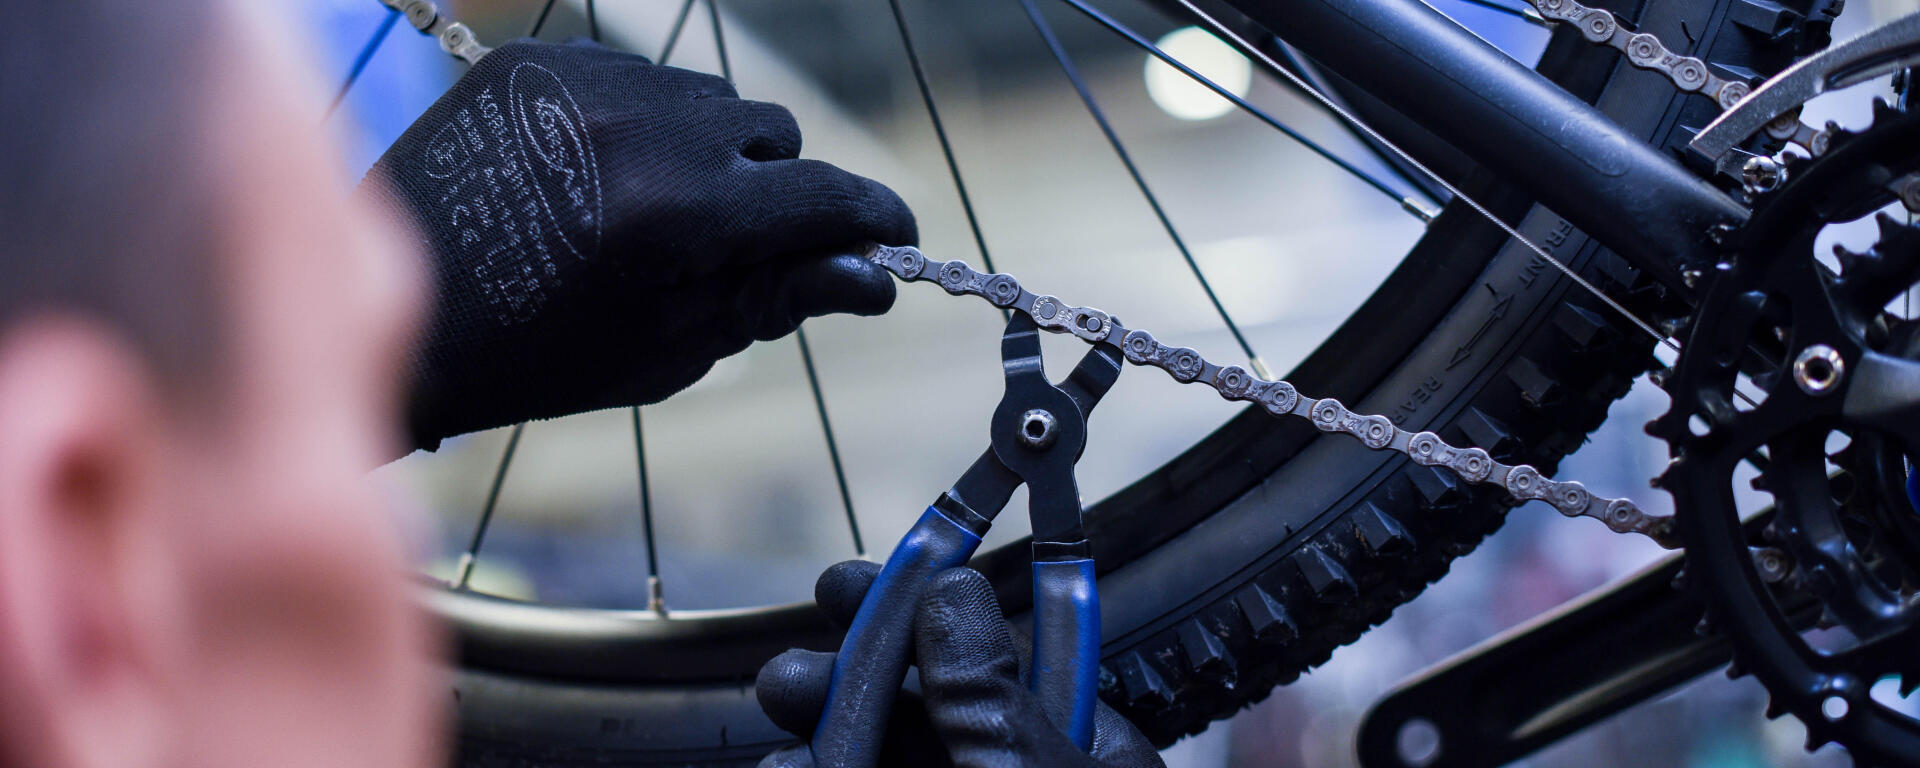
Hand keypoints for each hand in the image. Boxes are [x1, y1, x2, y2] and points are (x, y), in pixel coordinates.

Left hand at [363, 40, 914, 446]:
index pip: (823, 194)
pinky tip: (598, 175)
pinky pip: (635, 74)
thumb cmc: (537, 356)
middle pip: (775, 131)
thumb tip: (871, 277)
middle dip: (775, 186)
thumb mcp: (669, 349)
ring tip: (655, 210)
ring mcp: (580, 83)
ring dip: (711, 148)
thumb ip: (775, 299)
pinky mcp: (533, 60)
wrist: (395, 320)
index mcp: (678, 218)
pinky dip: (642, 121)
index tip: (893, 235)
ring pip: (708, 97)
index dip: (872, 217)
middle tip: (735, 242)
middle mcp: (638, 131)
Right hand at [756, 561, 1164, 767]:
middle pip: (922, 706)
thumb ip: (992, 698)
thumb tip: (955, 590)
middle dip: (848, 680)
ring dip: (820, 733)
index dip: (924, 610)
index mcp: (1083, 755)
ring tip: (783, 728)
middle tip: (792, 677)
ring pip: (871, 752)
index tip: (849, 584)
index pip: (1001, 657)